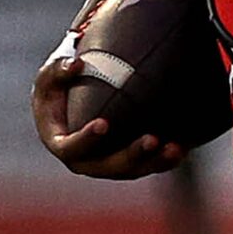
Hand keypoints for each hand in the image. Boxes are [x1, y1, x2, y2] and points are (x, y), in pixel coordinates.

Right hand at [29, 56, 186, 179]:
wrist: (69, 107)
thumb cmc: (57, 89)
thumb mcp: (50, 77)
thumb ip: (59, 70)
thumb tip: (78, 64)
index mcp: (61, 145)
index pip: (73, 148)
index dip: (87, 139)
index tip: (103, 123)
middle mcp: (86, 162)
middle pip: (110, 166)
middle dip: (132, 155)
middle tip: (151, 139)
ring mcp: (108, 166)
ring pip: (134, 170)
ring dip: (156, 161)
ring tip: (175, 147)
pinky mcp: (128, 165)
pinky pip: (149, 166)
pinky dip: (165, 160)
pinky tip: (182, 148)